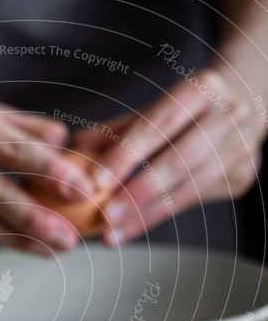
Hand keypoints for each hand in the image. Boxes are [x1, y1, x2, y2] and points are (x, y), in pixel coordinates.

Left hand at [74, 68, 263, 243]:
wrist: (243, 109)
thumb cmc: (184, 113)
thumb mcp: (153, 111)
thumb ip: (116, 131)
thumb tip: (77, 147)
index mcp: (201, 88)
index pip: (158, 124)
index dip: (126, 153)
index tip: (97, 180)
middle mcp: (229, 116)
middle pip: (178, 160)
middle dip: (137, 192)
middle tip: (105, 216)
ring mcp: (241, 147)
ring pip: (188, 188)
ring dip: (146, 214)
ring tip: (113, 232)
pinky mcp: (243, 176)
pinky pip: (195, 201)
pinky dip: (159, 217)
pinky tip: (131, 229)